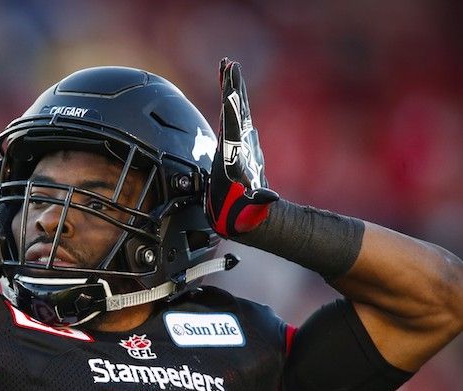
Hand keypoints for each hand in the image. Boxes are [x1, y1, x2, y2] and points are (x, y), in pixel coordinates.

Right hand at [206, 58, 278, 237]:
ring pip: (237, 112)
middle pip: (239, 109)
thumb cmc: (244, 213)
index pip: (235, 121)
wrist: (251, 218)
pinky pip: (233, 121)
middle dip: (233, 86)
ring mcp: (241, 147)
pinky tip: (230, 99)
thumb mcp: (252, 206)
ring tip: (228, 70)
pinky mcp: (237, 150)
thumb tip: (270, 199)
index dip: (231, 102)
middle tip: (229, 63)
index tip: (228, 83)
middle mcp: (242, 146)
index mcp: (240, 154)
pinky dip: (230, 106)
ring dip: (232, 91)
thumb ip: (261, 201)